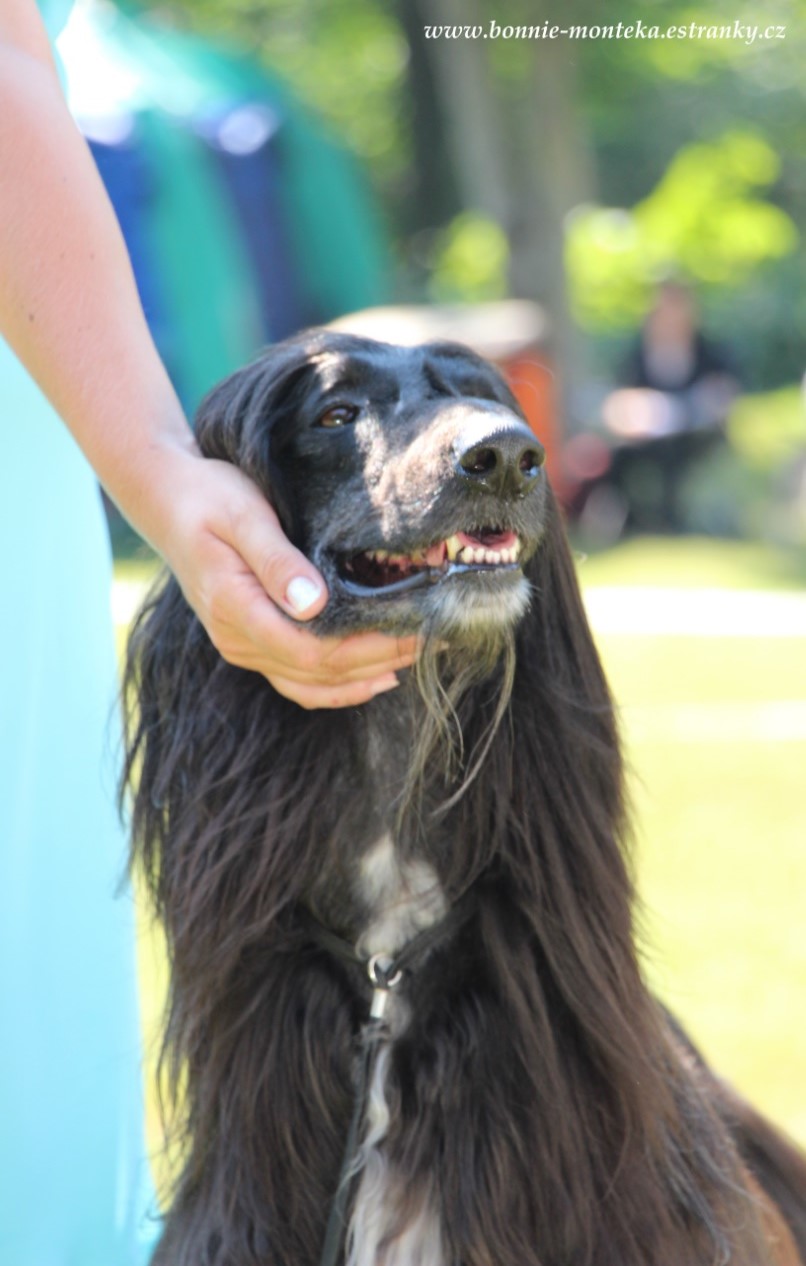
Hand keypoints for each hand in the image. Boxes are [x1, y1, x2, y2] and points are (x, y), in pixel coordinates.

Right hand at [152, 451, 418, 708]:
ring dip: (364, 678)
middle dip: (380, 660)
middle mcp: (237, 639)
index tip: (415, 630)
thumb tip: (313, 604)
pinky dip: (338, 684)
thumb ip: (277, 560)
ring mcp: (241, 645)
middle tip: (434, 640)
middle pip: (319, 672)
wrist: (165, 498)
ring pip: (310, 684)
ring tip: (414, 658)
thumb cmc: (209, 496)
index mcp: (236, 609)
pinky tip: (373, 676)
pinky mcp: (249, 641)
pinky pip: (297, 679)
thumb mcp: (244, 516)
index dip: (369, 649)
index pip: (313, 651)